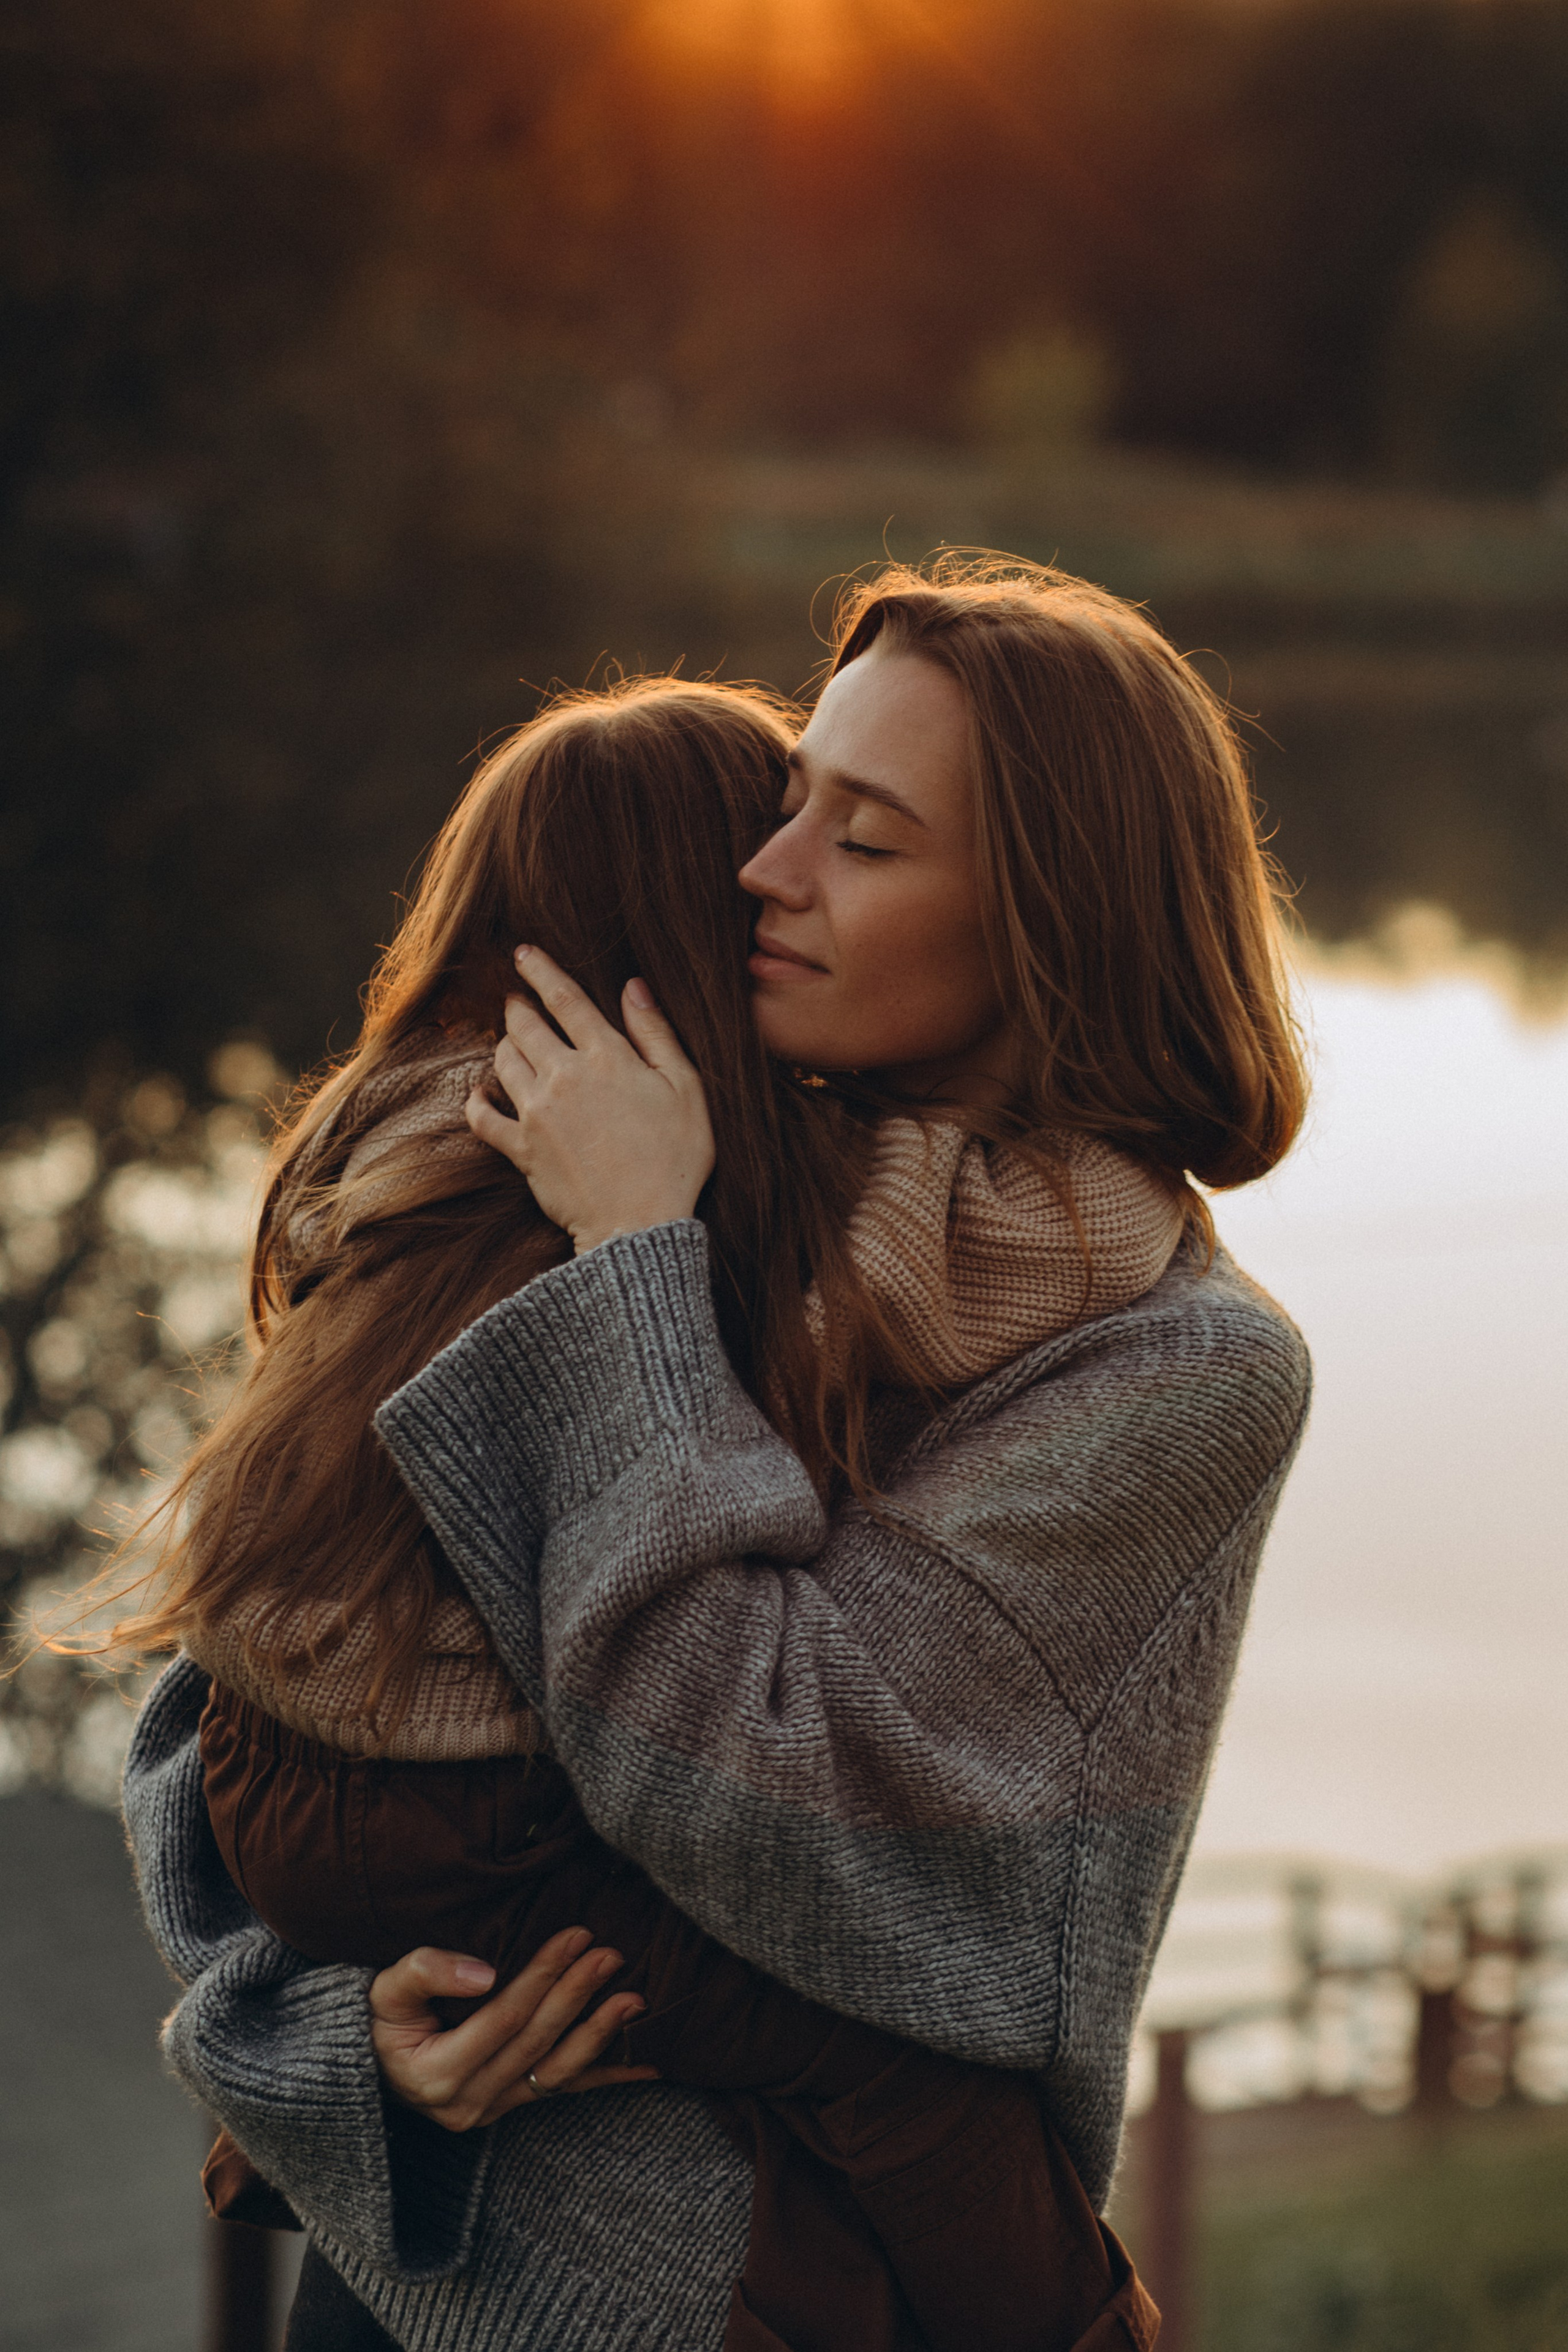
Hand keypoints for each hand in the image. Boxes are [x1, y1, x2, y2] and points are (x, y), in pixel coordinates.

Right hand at [369, 1927, 656, 2131]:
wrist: (369, 2066)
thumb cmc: (377, 2018)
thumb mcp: (384, 1990)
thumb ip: (425, 1972)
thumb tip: (484, 1972)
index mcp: (434, 2074)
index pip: (504, 2018)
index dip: (543, 1977)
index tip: (576, 1936)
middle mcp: (467, 2103)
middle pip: (535, 2042)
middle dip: (577, 1995)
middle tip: (611, 1955)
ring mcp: (491, 2111)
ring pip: (556, 2073)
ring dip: (600, 2035)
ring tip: (636, 1999)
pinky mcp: (509, 2109)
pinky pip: (563, 2091)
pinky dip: (607, 2077)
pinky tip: (648, 2066)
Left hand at [466, 946, 714, 1253]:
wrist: (640, 1226)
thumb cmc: (675, 1159)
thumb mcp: (685, 1089)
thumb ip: (656, 1034)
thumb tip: (634, 987)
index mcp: (606, 1057)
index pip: (565, 998)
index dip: (542, 970)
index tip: (523, 953)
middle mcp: (564, 1077)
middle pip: (525, 1024)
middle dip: (518, 1005)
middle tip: (517, 1000)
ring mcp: (537, 1114)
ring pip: (503, 1061)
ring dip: (504, 1045)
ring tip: (511, 1043)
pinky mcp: (521, 1150)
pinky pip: (483, 1118)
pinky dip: (478, 1101)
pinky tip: (482, 1094)